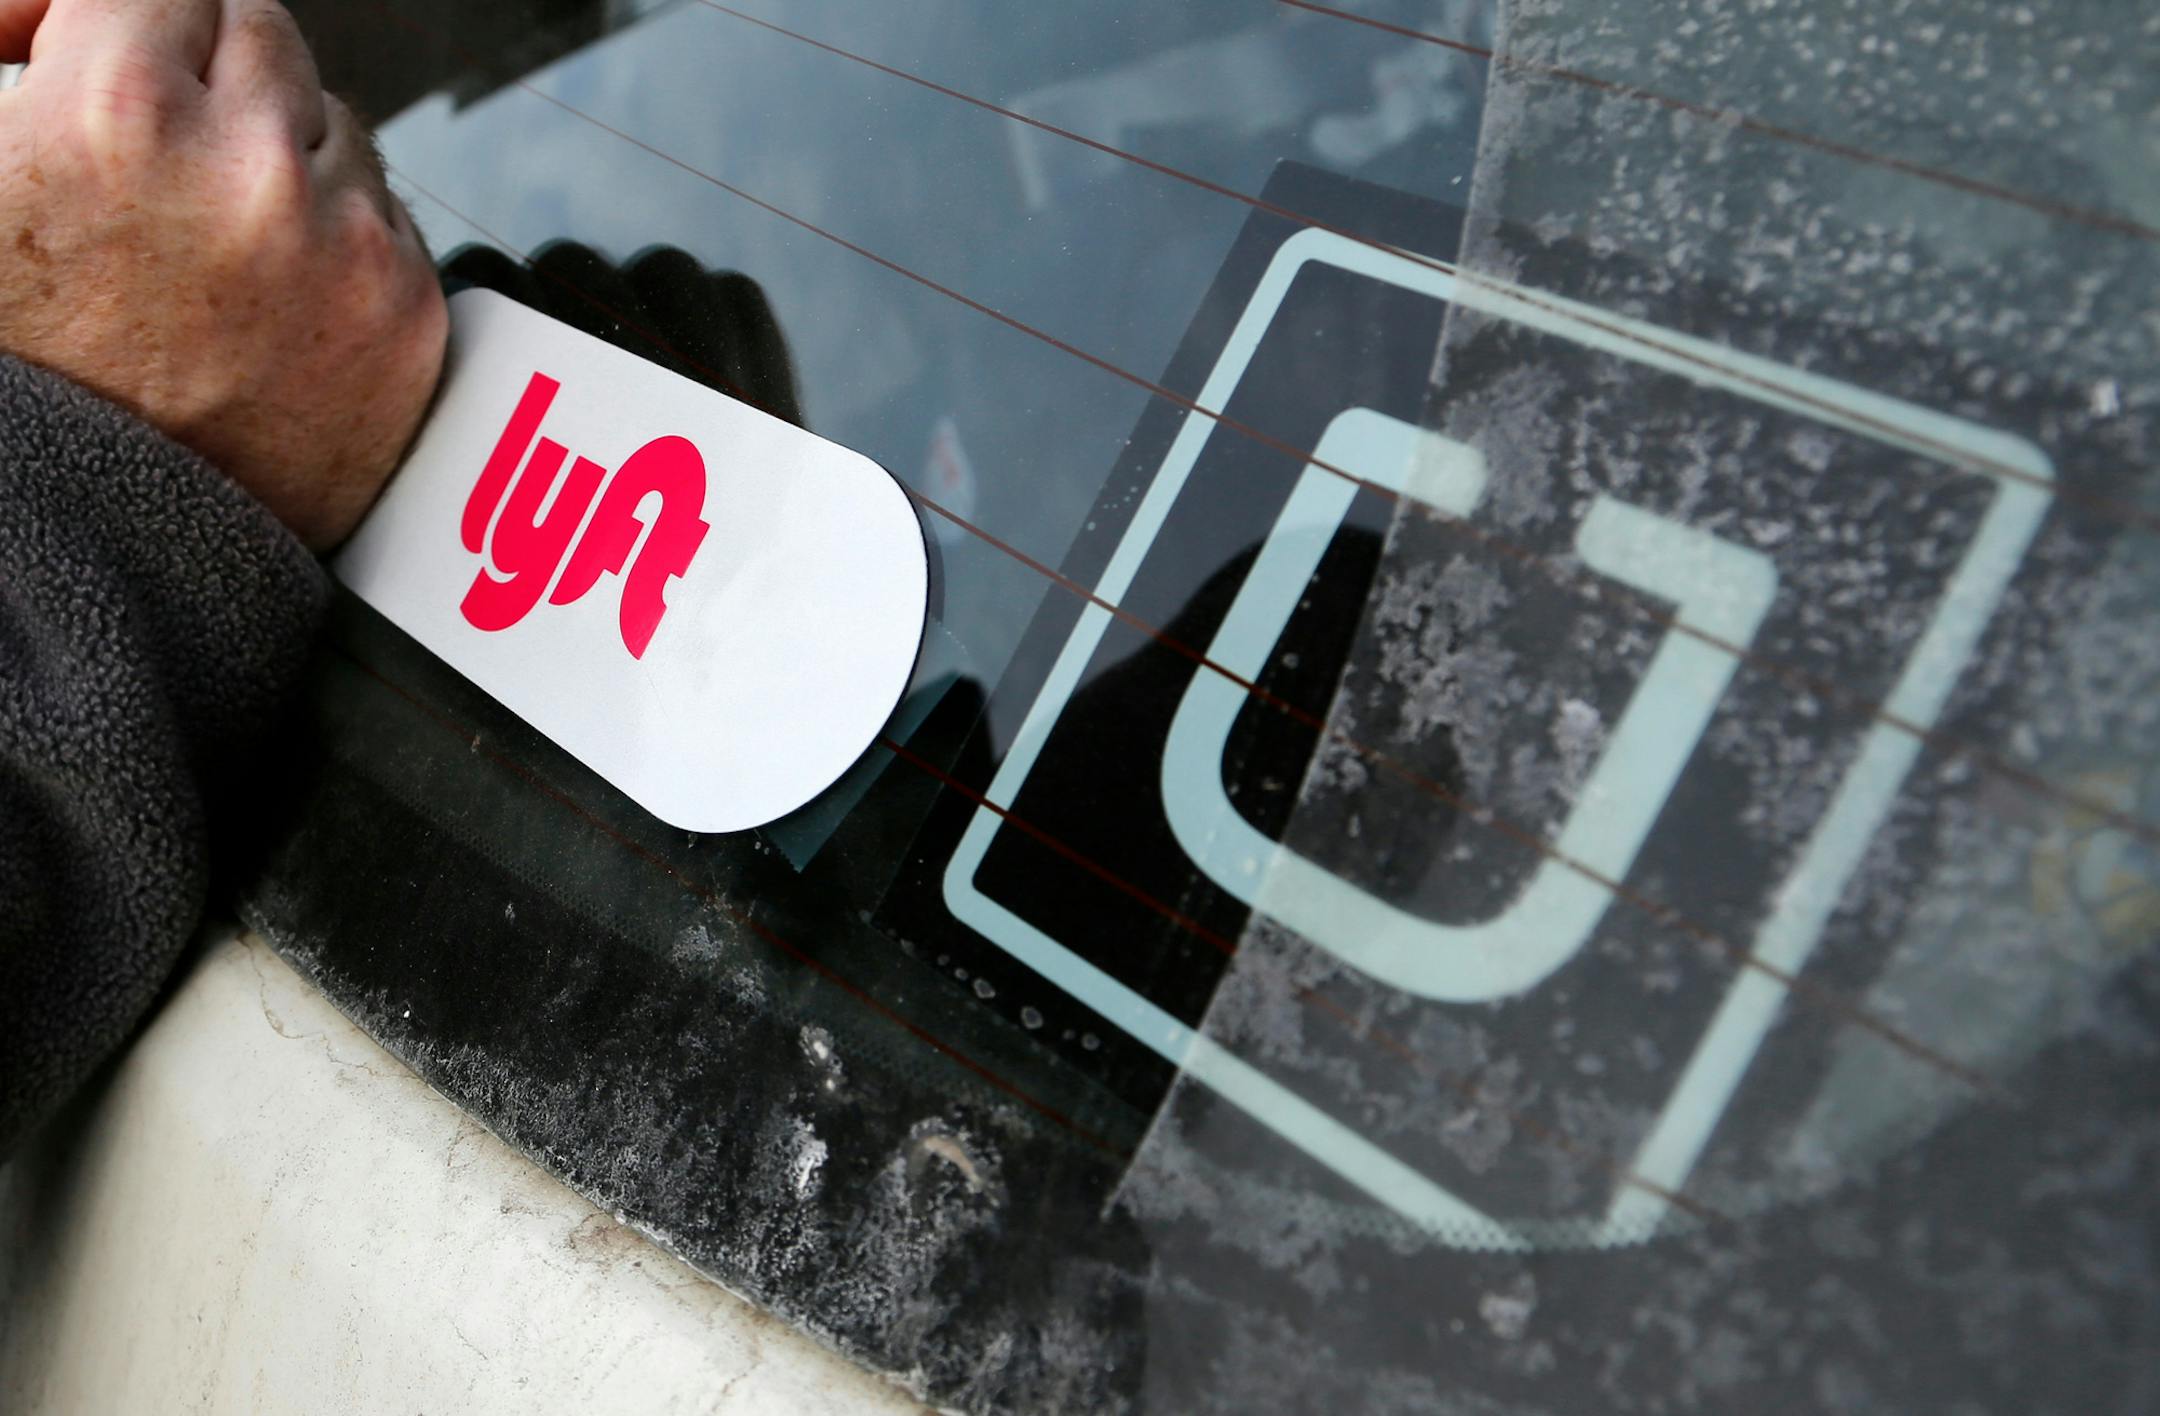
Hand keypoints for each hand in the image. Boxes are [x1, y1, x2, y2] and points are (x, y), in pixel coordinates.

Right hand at [0, 0, 446, 549]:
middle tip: (152, 158)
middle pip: (261, 34)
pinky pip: (385, 218)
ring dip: (276, 154)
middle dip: (205, 78)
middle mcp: (256, 169)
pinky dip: (333, 239)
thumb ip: (15, 41)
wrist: (85, 546)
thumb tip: (46, 13)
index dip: (122, 26)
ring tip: (202, 245)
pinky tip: (263, 299)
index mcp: (120, 109)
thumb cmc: (17, 366)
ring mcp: (348, 248)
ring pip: (335, 124)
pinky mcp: (410, 320)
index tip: (94, 70)